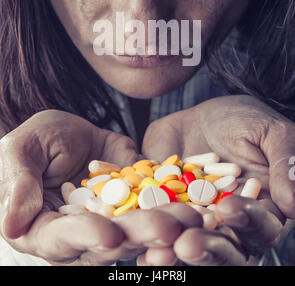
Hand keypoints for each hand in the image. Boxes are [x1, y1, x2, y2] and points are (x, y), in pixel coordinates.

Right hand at [0, 110, 200, 265]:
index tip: (109, 235)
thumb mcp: (19, 153)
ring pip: (141, 228)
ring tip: (195, 216)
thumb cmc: (32, 142)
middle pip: (111, 240)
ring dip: (168, 224)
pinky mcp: (136, 201)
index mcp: (47, 229)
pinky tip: (203, 202)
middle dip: (141, 233)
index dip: (85, 238)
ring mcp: (114, 218)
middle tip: (171, 227)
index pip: (64, 240)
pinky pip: (158, 205)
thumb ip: (18, 186)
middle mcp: (84, 234)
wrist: (64, 132)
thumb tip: (11, 224)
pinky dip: (179, 205)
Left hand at [140, 94, 294, 264]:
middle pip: (224, 249)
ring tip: (156, 255)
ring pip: (188, 246)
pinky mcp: (167, 214)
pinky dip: (146, 238)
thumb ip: (286, 165)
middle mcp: (228, 226)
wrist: (204, 114)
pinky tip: (134, 244)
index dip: (246, 221)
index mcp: (261, 211)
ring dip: (173, 253)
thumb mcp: (270, 134)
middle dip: (207, 249)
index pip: (260, 227)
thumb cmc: (246, 121)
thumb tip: (294, 204)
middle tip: (187, 245)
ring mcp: (195, 222)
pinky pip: (157, 230)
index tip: (228, 208)